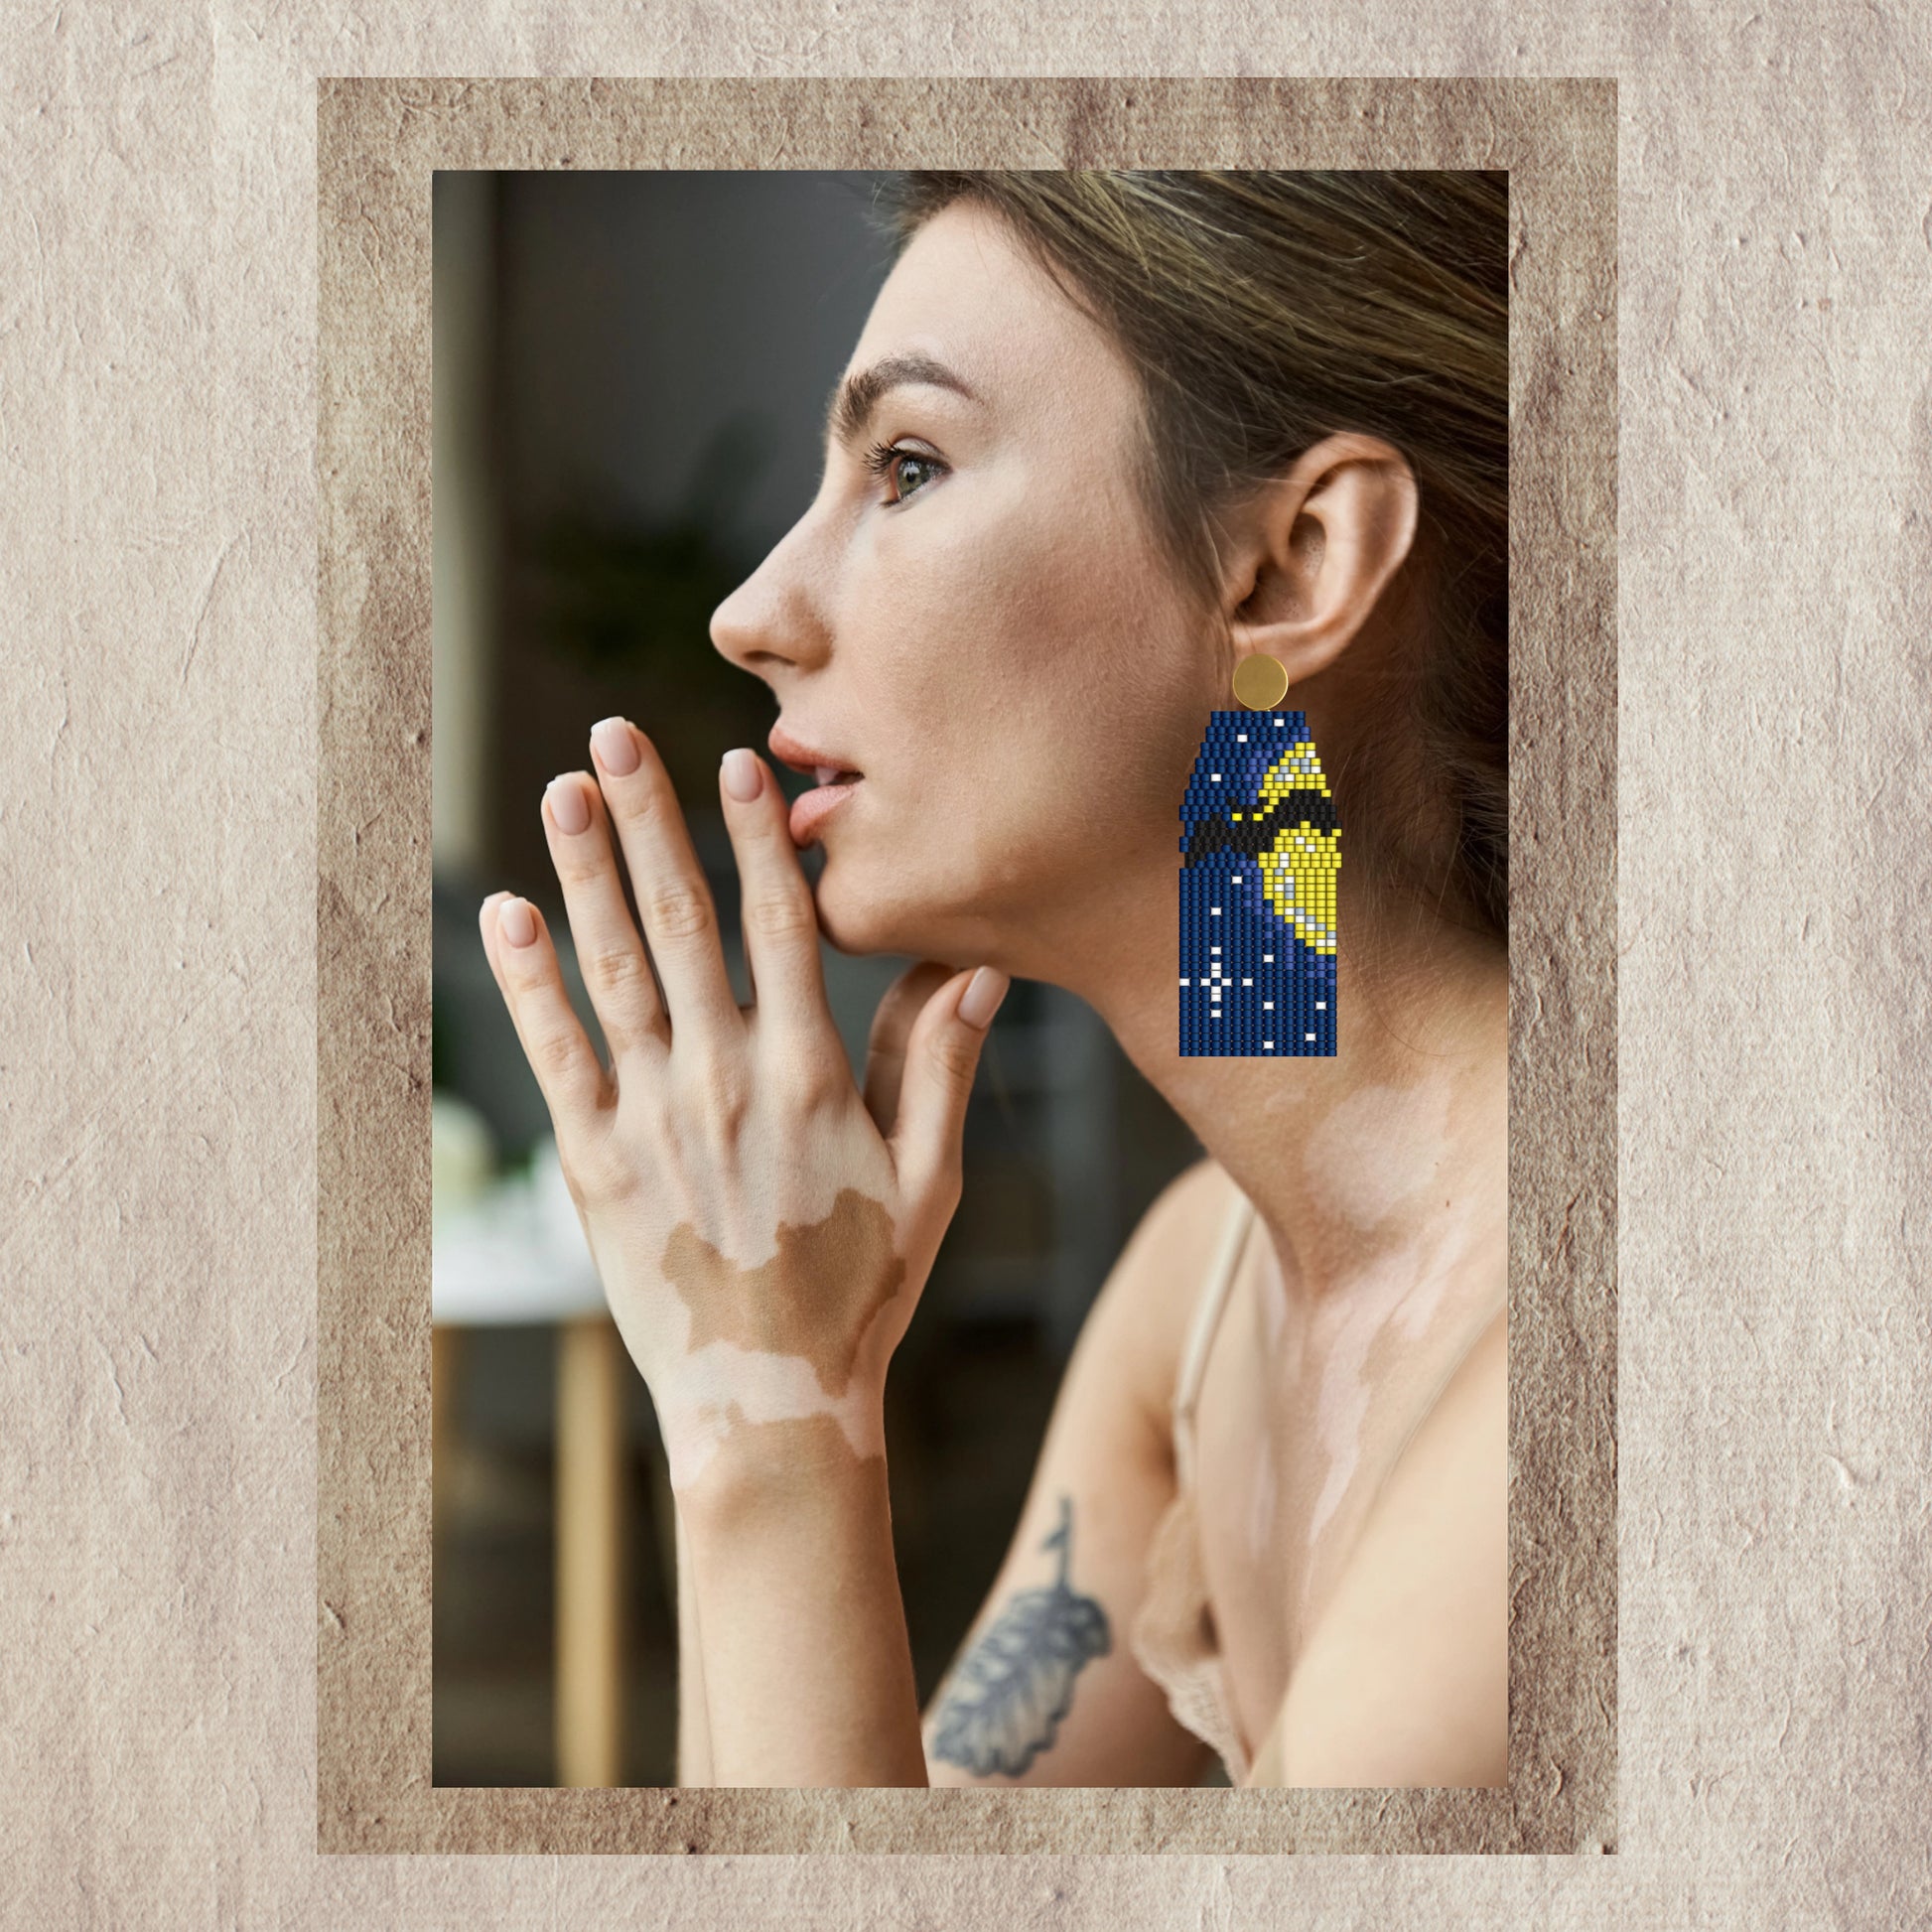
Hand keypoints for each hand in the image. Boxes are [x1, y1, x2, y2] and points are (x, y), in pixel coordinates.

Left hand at [477, 717, 1009, 1496]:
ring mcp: (651, 1122)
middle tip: (615, 735)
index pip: (781, 927)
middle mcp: (724, 1082)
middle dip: (648, 821)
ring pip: (611, 972)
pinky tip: (503, 912)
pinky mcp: (594, 1166)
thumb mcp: (929, 1180)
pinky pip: (553, 1055)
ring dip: (582, 874)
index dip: (757, 837)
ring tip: (560, 790)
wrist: (772, 1407)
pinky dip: (526, 982)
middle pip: (682, 923)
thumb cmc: (863, 1292)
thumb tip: (975, 960)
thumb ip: (944, 1064)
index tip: (736, 762)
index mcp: (810, 1076)